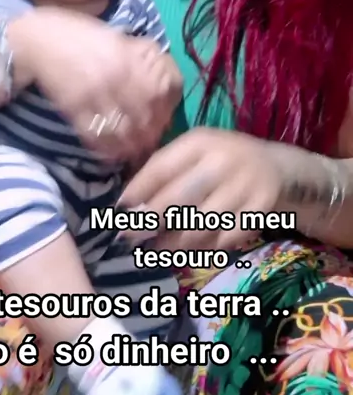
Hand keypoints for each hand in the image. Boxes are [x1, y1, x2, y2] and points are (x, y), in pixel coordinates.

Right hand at [28, 10, 179, 161]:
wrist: (37, 38)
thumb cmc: (77, 34)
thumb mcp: (114, 38)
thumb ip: (136, 58)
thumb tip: (159, 83)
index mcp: (127, 57)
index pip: (158, 92)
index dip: (164, 111)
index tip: (163, 121)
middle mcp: (115, 77)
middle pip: (144, 115)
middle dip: (149, 133)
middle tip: (150, 143)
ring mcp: (93, 93)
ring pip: (122, 129)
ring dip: (130, 146)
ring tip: (134, 153)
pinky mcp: (73, 107)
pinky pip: (95, 135)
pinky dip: (105, 148)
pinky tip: (111, 153)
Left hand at [119, 127, 285, 249]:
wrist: (274, 166)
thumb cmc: (220, 159)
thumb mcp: (195, 151)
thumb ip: (165, 169)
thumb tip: (128, 202)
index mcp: (201, 142)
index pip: (162, 167)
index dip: (139, 189)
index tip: (120, 209)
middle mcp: (223, 160)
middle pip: (179, 197)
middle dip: (151, 221)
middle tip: (131, 236)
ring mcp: (244, 186)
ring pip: (200, 223)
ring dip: (174, 242)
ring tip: (156, 250)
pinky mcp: (259, 209)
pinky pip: (224, 238)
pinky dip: (204, 249)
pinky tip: (188, 252)